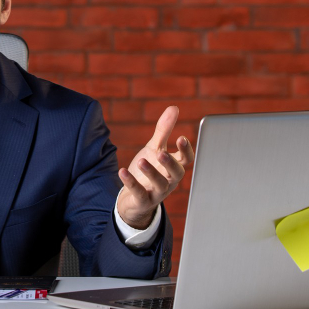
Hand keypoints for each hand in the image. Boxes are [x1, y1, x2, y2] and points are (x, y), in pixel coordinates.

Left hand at [116, 105, 194, 228]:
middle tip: (161, 153)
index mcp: (174, 167)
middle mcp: (169, 180)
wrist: (134, 198)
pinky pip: (139, 192)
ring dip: (151, 173)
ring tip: (141, 161)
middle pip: (176, 173)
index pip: (186, 159)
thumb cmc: (149, 169)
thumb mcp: (154, 148)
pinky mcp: (143, 200)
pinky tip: (122, 171)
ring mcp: (157, 192)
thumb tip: (174, 108)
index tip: (181, 138)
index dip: (186, 150)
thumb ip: (164, 130)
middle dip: (170, 163)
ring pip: (160, 184)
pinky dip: (131, 182)